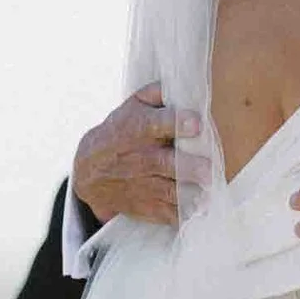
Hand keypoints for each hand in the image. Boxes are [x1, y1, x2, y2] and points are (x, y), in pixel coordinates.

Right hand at [73, 85, 206, 227]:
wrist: (90, 172)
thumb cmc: (120, 132)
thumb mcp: (131, 106)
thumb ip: (157, 93)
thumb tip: (182, 83)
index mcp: (138, 129)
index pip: (157, 124)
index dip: (177, 123)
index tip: (197, 124)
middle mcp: (140, 158)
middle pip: (167, 164)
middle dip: (189, 168)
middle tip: (209, 170)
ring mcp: (143, 185)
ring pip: (169, 192)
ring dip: (190, 195)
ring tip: (206, 194)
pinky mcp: (146, 206)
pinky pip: (166, 214)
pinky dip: (182, 215)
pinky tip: (198, 210)